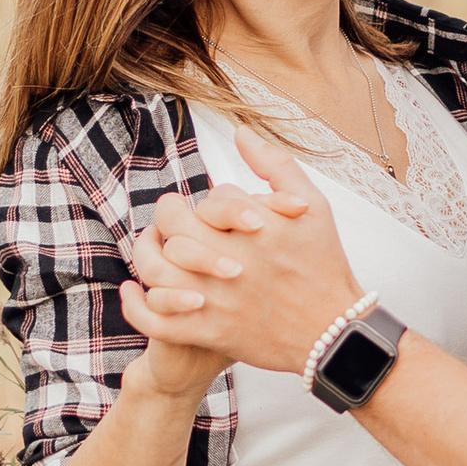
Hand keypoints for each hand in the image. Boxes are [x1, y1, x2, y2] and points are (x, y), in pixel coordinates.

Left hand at [119, 138, 367, 382]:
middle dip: (170, 216)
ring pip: (157, 268)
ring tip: (150, 248)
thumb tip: (242, 132)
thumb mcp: (313, 206)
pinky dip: (137, 306)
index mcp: (251, 226)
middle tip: (174, 219)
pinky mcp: (207, 330)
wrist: (333, 332)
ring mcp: (215, 297)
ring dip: (146, 254)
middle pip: (174, 226)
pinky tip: (133, 291)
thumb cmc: (324, 265)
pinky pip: (156, 320)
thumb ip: (277, 165)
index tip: (222, 214)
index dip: (215, 203)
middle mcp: (228, 258)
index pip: (213, 199)